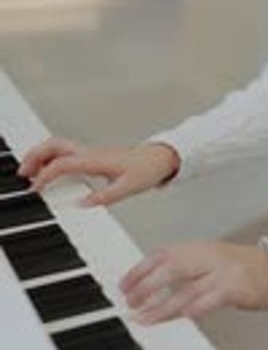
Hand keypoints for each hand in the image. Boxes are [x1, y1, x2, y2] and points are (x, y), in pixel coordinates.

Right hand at [18, 137, 178, 205]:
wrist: (160, 158)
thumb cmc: (147, 169)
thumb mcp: (128, 188)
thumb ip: (105, 197)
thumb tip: (83, 204)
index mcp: (96, 160)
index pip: (62, 164)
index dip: (46, 175)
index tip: (36, 189)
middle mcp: (91, 153)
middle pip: (55, 145)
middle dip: (35, 156)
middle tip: (24, 173)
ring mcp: (92, 153)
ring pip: (59, 146)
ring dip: (42, 156)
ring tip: (32, 173)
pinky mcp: (94, 157)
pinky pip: (67, 153)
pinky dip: (53, 159)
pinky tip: (52, 173)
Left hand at [120, 241, 267, 322]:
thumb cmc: (242, 270)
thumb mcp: (210, 262)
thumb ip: (185, 270)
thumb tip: (151, 285)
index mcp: (199, 248)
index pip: (162, 254)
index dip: (140, 269)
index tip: (123, 285)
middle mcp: (208, 256)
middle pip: (170, 268)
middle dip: (145, 285)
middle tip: (129, 302)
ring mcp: (222, 271)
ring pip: (186, 288)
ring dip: (161, 305)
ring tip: (143, 317)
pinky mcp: (236, 287)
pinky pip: (211, 298)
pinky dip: (195, 307)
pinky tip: (182, 316)